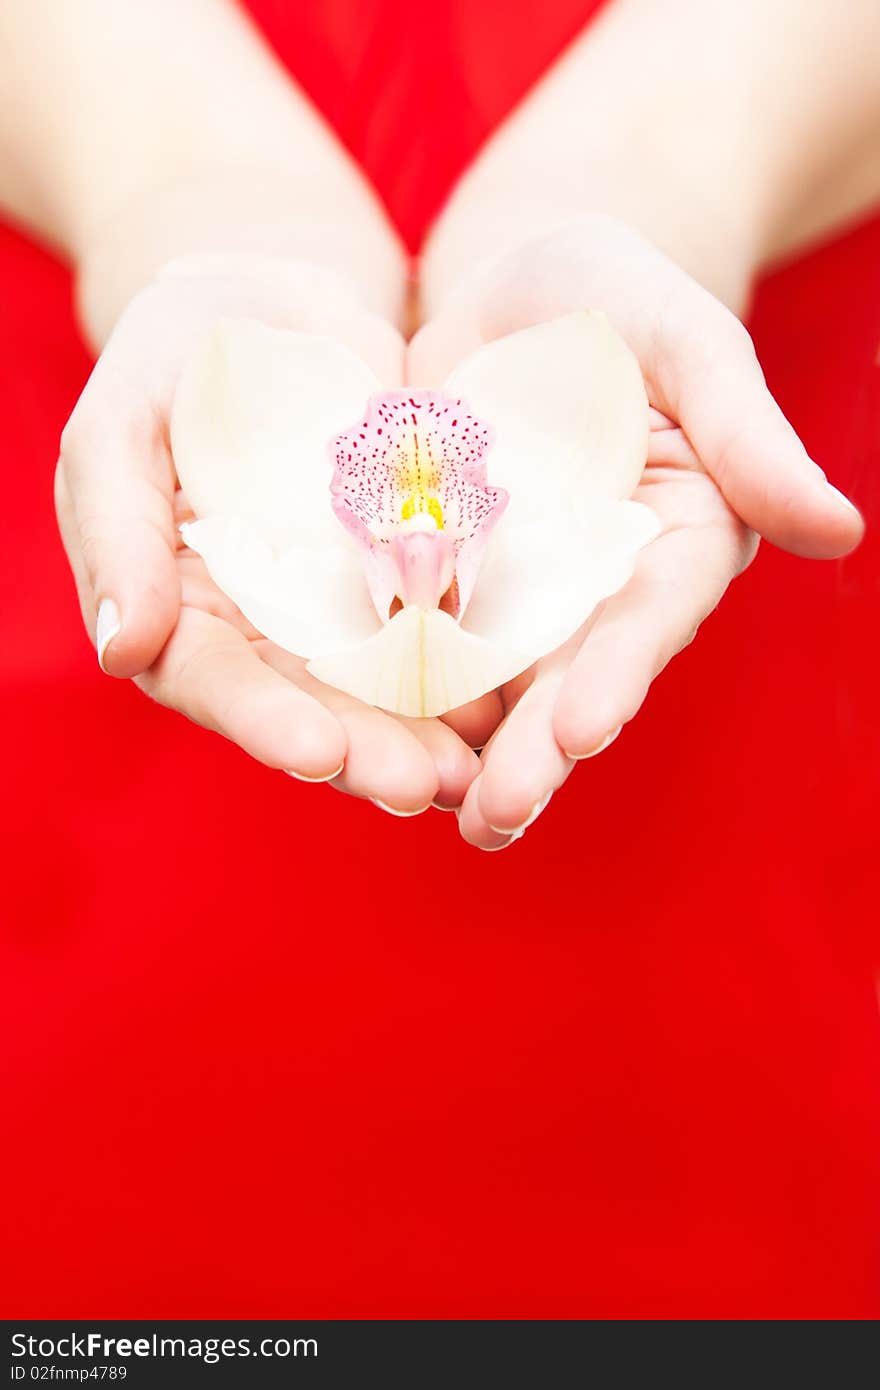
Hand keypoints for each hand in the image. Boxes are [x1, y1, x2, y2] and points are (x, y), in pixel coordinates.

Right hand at [56, 257, 479, 812]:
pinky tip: (516, 701)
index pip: (211, 679)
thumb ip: (116, 530)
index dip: (261, 719)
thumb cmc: (177, 352)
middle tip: (423, 785)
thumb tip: (123, 654)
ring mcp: (338, 612)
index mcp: (179, 608)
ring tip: (479, 771)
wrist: (279, 304)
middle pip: (310, 707)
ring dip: (429, 735)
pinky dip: (476, 670)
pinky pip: (444, 631)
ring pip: (383, 691)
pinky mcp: (408, 579)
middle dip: (367, 751)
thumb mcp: (122, 420)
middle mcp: (261, 630)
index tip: (319, 752)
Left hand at [410, 216, 863, 847]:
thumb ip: (749, 438)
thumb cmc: (620, 299)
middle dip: (533, 747)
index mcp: (672, 544)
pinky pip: (409, 630)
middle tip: (494, 817)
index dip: (618, 673)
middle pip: (566, 674)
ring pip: (488, 678)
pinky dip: (387, 681)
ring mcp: (514, 590)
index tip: (585, 730)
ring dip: (461, 747)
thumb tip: (841, 533)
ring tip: (425, 809)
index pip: (648, 618)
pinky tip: (354, 732)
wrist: (513, 291)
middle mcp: (596, 588)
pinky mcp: (438, 573)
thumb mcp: (687, 344)